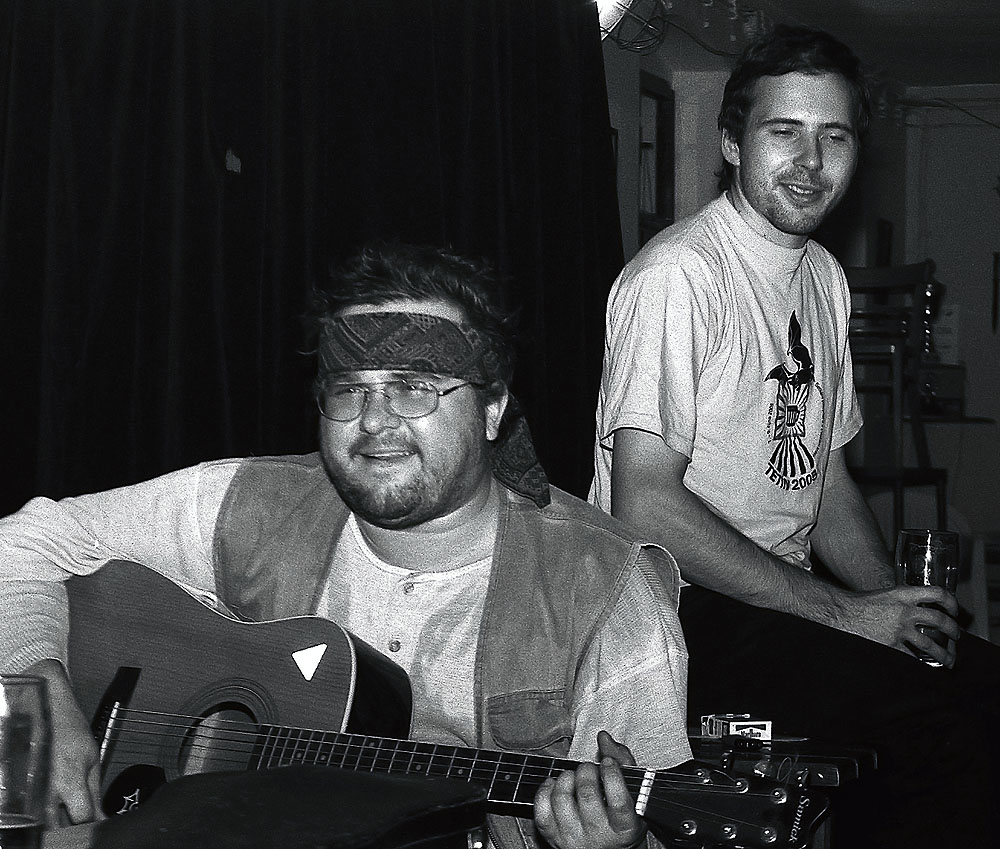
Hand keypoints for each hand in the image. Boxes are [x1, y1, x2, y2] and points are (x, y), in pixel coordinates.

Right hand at [25, 659, 103, 824]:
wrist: (43, 708)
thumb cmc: (68, 729)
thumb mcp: (92, 758)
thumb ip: (94, 792)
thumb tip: (101, 818)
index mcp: (69, 782)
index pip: (81, 820)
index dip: (90, 823)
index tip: (93, 820)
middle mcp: (45, 792)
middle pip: (56, 829)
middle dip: (68, 827)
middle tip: (74, 816)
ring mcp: (27, 792)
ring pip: (40, 823)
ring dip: (52, 821)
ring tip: (60, 808)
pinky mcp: (15, 790)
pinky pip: (26, 811)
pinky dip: (36, 812)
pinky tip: (45, 803)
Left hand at [534, 731, 645, 848]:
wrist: (608, 848)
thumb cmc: (621, 818)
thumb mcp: (633, 793)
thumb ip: (622, 761)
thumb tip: (603, 737)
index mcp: (624, 827)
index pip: (618, 800)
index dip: (611, 774)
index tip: (608, 762)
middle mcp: (599, 836)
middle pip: (586, 795)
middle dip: (586, 771)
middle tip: (589, 768)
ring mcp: (574, 839)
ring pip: (562, 800)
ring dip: (566, 778)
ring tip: (573, 776)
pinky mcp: (554, 838)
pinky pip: (542, 811)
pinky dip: (545, 791)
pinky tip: (554, 785)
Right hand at [835, 585, 960, 667]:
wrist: (839, 613)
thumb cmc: (857, 604)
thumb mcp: (884, 595)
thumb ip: (901, 601)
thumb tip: (914, 611)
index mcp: (903, 594)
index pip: (937, 593)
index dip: (951, 602)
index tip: (954, 610)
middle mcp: (904, 611)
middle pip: (940, 620)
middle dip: (953, 631)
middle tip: (955, 636)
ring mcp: (899, 630)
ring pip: (931, 645)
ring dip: (944, 655)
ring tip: (948, 661)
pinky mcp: (892, 646)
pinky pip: (913, 659)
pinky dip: (920, 666)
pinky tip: (924, 670)